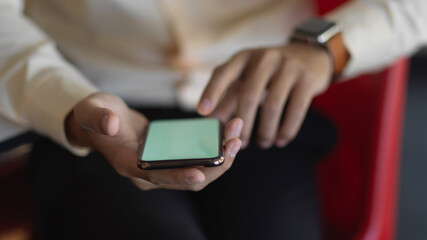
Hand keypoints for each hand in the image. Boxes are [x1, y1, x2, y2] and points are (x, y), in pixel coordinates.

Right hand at [65, 92, 242, 190]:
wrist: (104, 119)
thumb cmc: (96, 115)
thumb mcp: (92, 111)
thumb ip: (99, 117)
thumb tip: (111, 124)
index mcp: (128, 165)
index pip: (156, 177)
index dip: (178, 177)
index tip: (201, 173)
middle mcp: (147, 174)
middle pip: (187, 179)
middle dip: (213, 166)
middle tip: (234, 142)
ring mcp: (161, 169)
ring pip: (198, 172)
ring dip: (219, 158)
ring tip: (236, 134)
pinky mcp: (171, 160)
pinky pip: (197, 161)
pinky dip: (214, 151)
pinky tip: (227, 134)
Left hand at [197, 42, 331, 148]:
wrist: (309, 55)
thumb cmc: (268, 72)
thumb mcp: (247, 78)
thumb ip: (228, 98)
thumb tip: (209, 122)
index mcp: (243, 58)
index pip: (223, 73)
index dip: (211, 92)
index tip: (202, 112)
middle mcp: (264, 58)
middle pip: (248, 95)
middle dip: (243, 124)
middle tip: (241, 144)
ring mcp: (288, 66)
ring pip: (272, 106)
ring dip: (266, 131)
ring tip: (264, 144)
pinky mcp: (307, 79)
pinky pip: (296, 110)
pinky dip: (287, 129)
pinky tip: (281, 140)